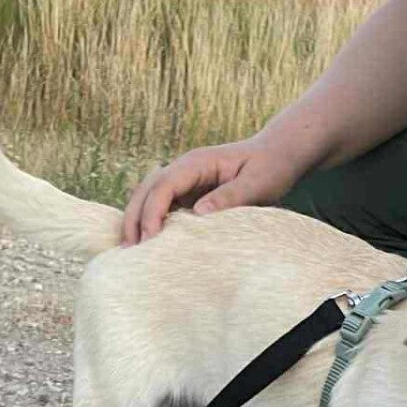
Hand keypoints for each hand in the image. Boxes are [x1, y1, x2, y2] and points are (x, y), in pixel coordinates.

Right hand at [121, 137, 309, 244]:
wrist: (277, 155)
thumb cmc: (270, 167)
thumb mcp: (257, 183)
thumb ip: (229, 197)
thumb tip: (198, 213)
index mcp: (197, 163)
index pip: (163, 185)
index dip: (152, 211)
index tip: (149, 239)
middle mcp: (184, 169)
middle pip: (146, 189)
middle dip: (134, 217)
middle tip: (129, 250)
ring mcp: (184, 181)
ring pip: (148, 197)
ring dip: (137, 220)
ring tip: (130, 251)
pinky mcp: (188, 194)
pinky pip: (161, 206)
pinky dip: (150, 223)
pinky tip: (148, 245)